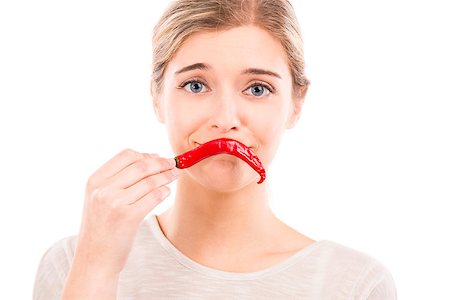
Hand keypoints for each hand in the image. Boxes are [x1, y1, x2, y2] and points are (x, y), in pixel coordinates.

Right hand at [74, 148, 178, 273]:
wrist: (94, 259)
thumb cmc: (101, 228)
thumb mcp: (99, 199)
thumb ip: (117, 179)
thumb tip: (149, 158)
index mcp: (94, 181)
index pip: (126, 155)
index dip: (146, 154)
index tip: (158, 158)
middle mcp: (103, 190)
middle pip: (141, 165)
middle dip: (162, 163)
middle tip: (174, 164)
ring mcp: (115, 203)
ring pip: (150, 181)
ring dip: (167, 176)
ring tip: (175, 175)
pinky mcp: (129, 217)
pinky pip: (155, 196)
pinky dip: (165, 191)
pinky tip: (166, 192)